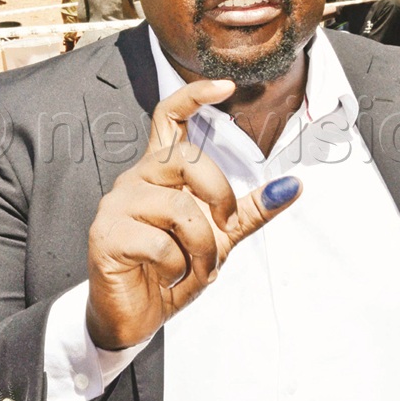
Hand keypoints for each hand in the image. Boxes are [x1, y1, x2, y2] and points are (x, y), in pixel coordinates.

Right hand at [86, 79, 301, 349]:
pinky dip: (177, 267)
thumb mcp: (220, 237)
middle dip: (218, 194)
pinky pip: (159, 243)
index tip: (225, 85)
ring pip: (177, 208)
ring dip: (201, 247)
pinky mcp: (106, 234)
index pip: (169, 117)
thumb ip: (250, 210)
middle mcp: (137, 180)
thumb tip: (294, 185)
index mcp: (161, 173)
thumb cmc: (172, 268)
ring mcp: (118, 205)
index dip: (194, 96)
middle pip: (184, 159)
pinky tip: (167, 276)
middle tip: (225, 229)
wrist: (138, 315)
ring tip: (195, 267)